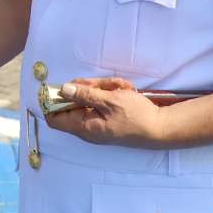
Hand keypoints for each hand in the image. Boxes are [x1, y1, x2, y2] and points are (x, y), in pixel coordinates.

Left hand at [45, 77, 168, 148]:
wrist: (160, 127)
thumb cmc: (135, 116)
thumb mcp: (109, 101)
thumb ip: (84, 94)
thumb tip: (62, 89)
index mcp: (83, 126)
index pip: (53, 118)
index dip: (52, 102)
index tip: (61, 86)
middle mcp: (87, 126)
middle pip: (73, 101)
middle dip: (88, 87)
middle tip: (105, 84)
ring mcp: (97, 121)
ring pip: (89, 97)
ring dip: (104, 87)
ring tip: (122, 88)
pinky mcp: (107, 117)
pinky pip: (101, 101)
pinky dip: (111, 93)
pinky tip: (125, 91)